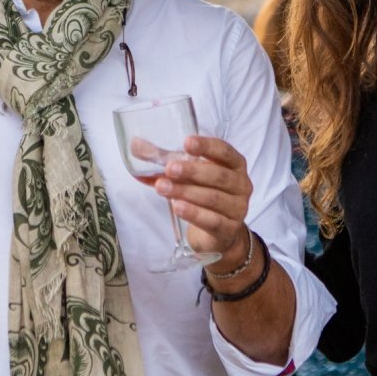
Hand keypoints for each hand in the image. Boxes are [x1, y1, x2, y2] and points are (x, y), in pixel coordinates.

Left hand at [151, 134, 252, 266]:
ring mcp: (237, 208)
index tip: (187, 142)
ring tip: (162, 187)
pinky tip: (177, 207)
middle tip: (169, 168)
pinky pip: (212, 220)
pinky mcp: (228, 229)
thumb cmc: (202, 194)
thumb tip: (135, 146)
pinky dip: (194, 213)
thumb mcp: (187, 175)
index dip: (207, 146)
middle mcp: (241, 185)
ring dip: (186, 192)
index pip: (225, 151)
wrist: (217, 233)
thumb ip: (164, 160)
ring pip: (213, 198)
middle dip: (192, 171)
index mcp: (234, 165)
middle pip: (219, 176)